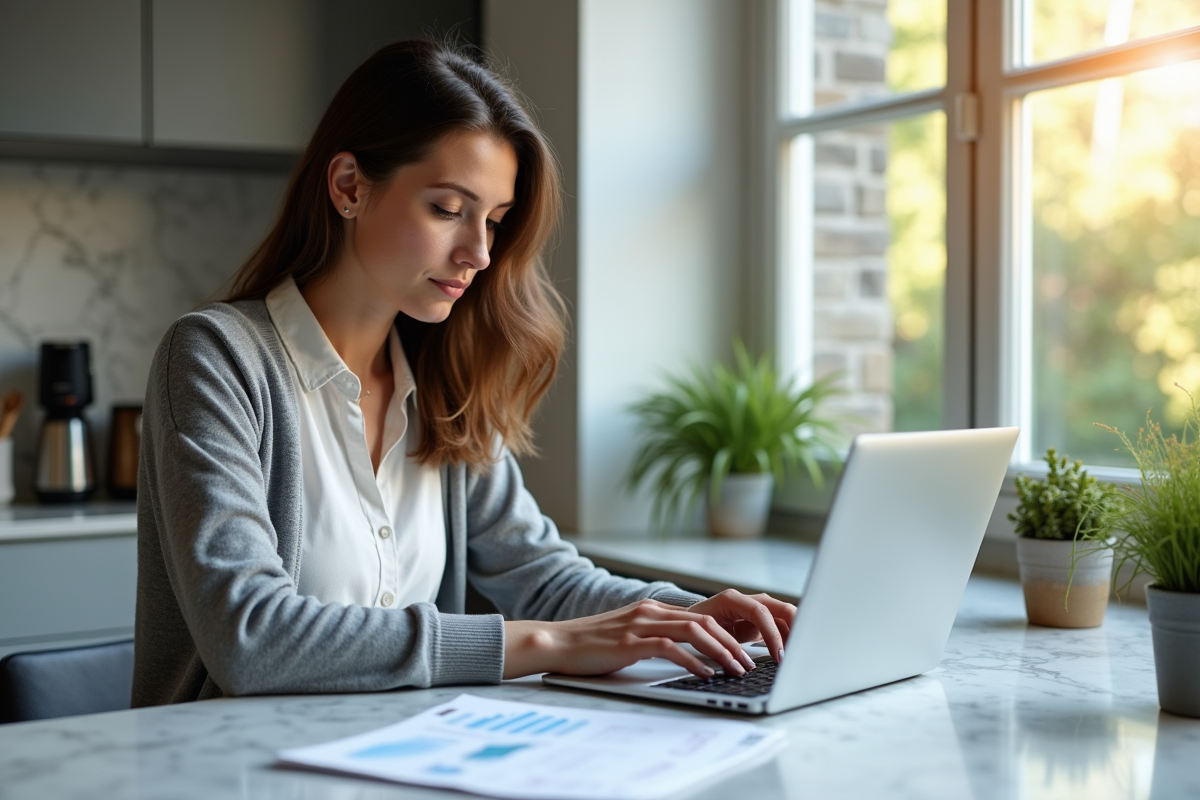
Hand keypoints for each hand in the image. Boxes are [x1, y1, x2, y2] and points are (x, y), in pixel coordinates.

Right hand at [503, 599, 758, 679]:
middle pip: (706, 621)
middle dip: (734, 643)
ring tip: (736, 669)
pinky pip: (670, 647)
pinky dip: (692, 661)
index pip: (703, 617)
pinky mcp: (630, 641)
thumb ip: (657, 638)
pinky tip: (705, 674)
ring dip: (721, 651)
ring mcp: (641, 624)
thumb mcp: (631, 637)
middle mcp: (651, 611)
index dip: (729, 633)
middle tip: (751, 663)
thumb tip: (688, 654)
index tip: (747, 651)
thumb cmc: (593, 647)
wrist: (557, 643)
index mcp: (654, 610)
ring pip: (694, 631)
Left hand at [686, 589, 796, 665]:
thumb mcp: (706, 635)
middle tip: (798, 653)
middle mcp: (748, 600)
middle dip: (796, 629)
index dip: (772, 634)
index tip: (778, 656)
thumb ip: (725, 644)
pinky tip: (788, 655)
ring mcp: (757, 608)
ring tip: (796, 657)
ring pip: (786, 617)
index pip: (761, 612)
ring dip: (794, 636)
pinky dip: (788, 640)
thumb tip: (742, 664)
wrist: (691, 622)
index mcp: (732, 599)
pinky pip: (781, 627)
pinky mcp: (761, 621)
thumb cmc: (695, 627)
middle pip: (782, 608)